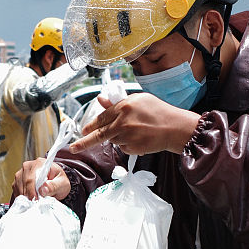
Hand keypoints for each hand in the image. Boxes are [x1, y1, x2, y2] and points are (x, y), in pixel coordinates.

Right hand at [13, 158, 70, 200]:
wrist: (56, 181)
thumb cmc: (59, 181)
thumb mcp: (62, 183)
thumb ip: (54, 186)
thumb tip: (43, 190)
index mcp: (39, 164)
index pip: (32, 178)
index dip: (32, 190)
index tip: (36, 200)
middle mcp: (28, 166)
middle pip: (24, 183)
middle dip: (29, 195)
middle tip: (35, 204)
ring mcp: (21, 173)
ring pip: (18, 187)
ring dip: (25, 197)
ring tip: (34, 202)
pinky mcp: (17, 181)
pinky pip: (16, 190)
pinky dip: (21, 197)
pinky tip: (29, 200)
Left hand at [70, 92, 201, 154]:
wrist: (175, 128)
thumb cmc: (158, 111)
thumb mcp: (138, 100)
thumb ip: (117, 102)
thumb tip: (100, 99)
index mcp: (123, 107)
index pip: (101, 118)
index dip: (91, 125)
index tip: (83, 130)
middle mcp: (122, 123)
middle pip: (99, 135)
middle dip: (84, 142)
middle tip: (73, 147)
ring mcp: (127, 137)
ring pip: (113, 141)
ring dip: (117, 137)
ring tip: (135, 131)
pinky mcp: (133, 149)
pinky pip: (123, 148)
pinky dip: (127, 144)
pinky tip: (139, 138)